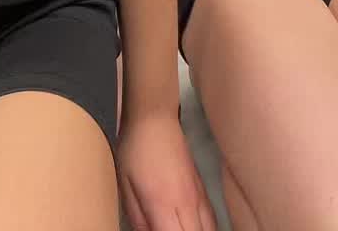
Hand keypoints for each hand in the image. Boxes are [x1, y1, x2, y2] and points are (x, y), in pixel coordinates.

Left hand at [117, 111, 216, 230]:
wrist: (154, 118)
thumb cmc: (135, 151)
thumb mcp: (126, 188)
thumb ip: (139, 222)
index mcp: (164, 206)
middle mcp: (188, 205)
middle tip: (166, 229)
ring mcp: (199, 197)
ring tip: (177, 227)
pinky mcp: (203, 190)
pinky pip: (212, 221)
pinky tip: (198, 230)